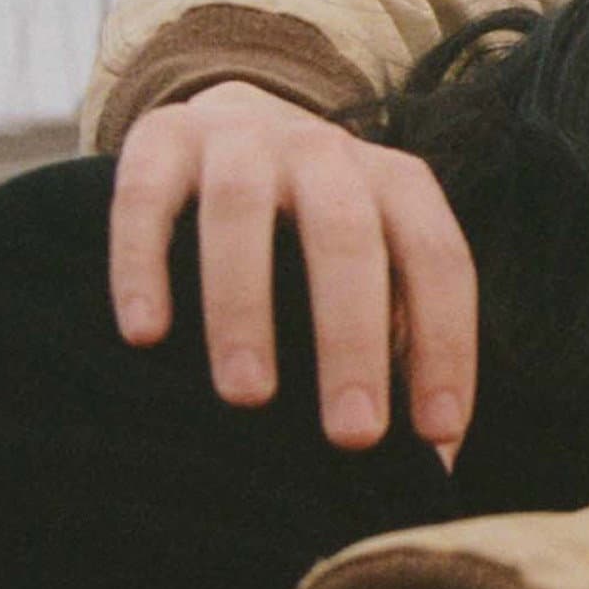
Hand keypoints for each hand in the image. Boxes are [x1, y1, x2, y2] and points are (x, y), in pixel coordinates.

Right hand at [109, 80, 478, 462]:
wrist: (231, 121)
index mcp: (395, 182)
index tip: (434, 435)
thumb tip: (432, 467)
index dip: (445, 344)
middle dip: (352, 338)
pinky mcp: (160, 138)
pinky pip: (146, 194)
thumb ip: (404, 344)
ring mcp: (240, 138)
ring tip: (248, 396)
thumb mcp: (375, 266)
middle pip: (347, 236)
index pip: (437, 259)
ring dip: (244, 304)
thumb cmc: (314, 232)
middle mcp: (325, 150)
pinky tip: (144, 335)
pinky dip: (143, 263)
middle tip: (352, 436)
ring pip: (241, 210)